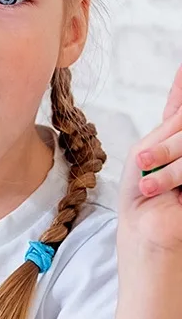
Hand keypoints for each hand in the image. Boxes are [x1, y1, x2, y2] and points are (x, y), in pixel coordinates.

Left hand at [121, 63, 181, 253]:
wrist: (146, 231)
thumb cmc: (140, 196)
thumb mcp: (145, 155)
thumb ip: (167, 129)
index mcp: (175, 135)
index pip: (179, 107)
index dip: (181, 88)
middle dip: (165, 148)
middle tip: (145, 164)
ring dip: (169, 170)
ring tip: (150, 188)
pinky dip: (175, 176)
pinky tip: (169, 194)